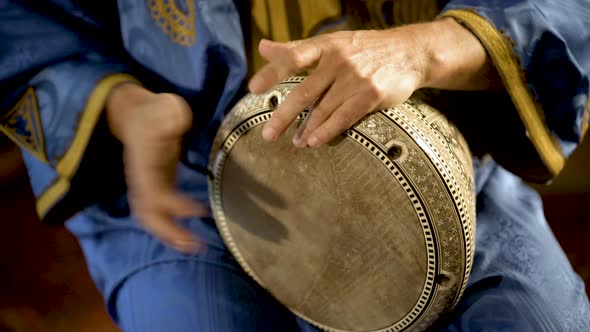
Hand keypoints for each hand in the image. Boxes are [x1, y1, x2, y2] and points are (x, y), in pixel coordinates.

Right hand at [106, 84, 207, 253]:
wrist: (134, 114)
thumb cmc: (154, 112)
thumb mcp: (165, 107)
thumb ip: (170, 115)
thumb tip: (177, 121)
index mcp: (143, 164)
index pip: (155, 191)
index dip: (175, 205)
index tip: (200, 211)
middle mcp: (140, 181)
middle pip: (148, 214)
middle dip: (169, 232)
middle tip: (196, 245)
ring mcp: (144, 186)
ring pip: (150, 219)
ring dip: (169, 236)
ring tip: (193, 247)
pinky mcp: (153, 188)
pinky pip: (157, 215)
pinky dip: (170, 228)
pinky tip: (189, 236)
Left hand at [248, 18, 498, 147]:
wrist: (409, 52)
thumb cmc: (363, 49)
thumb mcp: (330, 42)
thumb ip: (295, 48)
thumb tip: (263, 47)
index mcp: (325, 46)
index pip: (293, 58)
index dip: (272, 72)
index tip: (254, 89)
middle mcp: (338, 60)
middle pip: (304, 91)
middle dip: (284, 115)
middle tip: (268, 135)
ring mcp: (355, 77)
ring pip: (323, 108)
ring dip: (306, 129)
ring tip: (295, 143)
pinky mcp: (371, 94)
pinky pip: (344, 117)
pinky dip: (328, 131)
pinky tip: (315, 141)